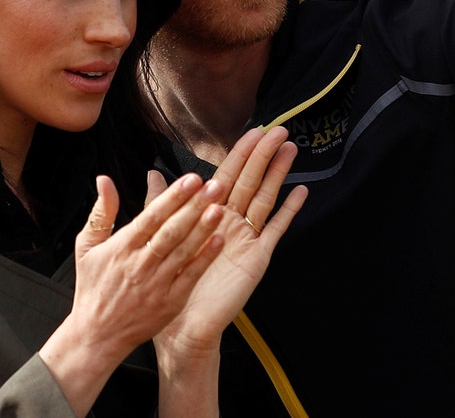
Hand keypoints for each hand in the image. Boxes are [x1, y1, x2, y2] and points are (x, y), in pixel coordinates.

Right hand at [40, 173, 225, 415]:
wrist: (97, 336)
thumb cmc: (93, 290)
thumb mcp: (87, 247)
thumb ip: (101, 212)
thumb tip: (104, 179)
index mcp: (121, 248)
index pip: (151, 216)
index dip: (173, 197)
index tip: (191, 179)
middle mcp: (140, 264)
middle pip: (171, 230)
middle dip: (194, 206)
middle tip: (214, 186)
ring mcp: (156, 284)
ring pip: (183, 251)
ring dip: (203, 228)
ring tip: (220, 207)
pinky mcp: (170, 302)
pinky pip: (190, 277)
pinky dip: (204, 259)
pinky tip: (219, 242)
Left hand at [153, 126, 307, 357]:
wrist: (183, 325)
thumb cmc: (173, 282)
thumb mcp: (163, 236)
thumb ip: (162, 203)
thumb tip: (153, 173)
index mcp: (210, 214)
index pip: (228, 175)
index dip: (241, 152)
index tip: (254, 131)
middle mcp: (231, 222)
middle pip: (251, 181)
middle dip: (264, 155)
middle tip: (278, 130)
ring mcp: (247, 238)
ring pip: (264, 198)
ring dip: (278, 174)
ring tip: (290, 149)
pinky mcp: (257, 257)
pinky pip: (275, 230)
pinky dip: (288, 211)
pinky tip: (300, 192)